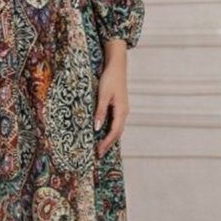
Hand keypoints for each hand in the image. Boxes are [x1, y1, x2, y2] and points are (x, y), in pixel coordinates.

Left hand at [94, 39, 128, 156]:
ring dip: (109, 139)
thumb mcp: (102, 95)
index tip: (98, 152)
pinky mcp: (118, 107)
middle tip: (98, 155)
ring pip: (116, 128)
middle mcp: (124, 112)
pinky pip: (115, 123)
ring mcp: (122, 110)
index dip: (106, 143)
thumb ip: (100, 111)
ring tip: (100, 148)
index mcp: (121, 111)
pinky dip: (109, 131)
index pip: (114, 132)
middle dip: (108, 144)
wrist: (116, 66)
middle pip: (117, 133)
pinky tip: (102, 134)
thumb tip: (97, 128)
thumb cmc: (109, 79)